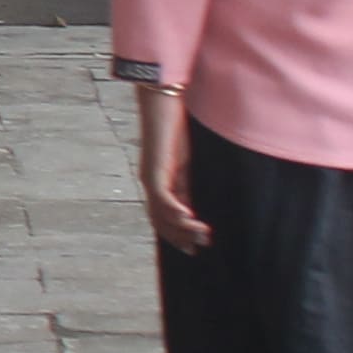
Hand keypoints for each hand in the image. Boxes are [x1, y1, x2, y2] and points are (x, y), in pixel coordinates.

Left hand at [135, 85, 209, 253]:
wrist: (163, 104)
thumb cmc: (177, 128)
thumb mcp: (187, 161)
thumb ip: (190, 182)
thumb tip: (200, 203)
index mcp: (160, 183)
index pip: (165, 218)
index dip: (179, 234)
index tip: (196, 247)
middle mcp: (151, 184)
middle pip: (161, 220)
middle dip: (180, 236)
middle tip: (199, 249)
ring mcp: (151, 177)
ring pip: (162, 212)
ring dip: (182, 227)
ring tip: (202, 237)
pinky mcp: (154, 169)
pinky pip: (162, 195)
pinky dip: (174, 209)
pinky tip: (189, 218)